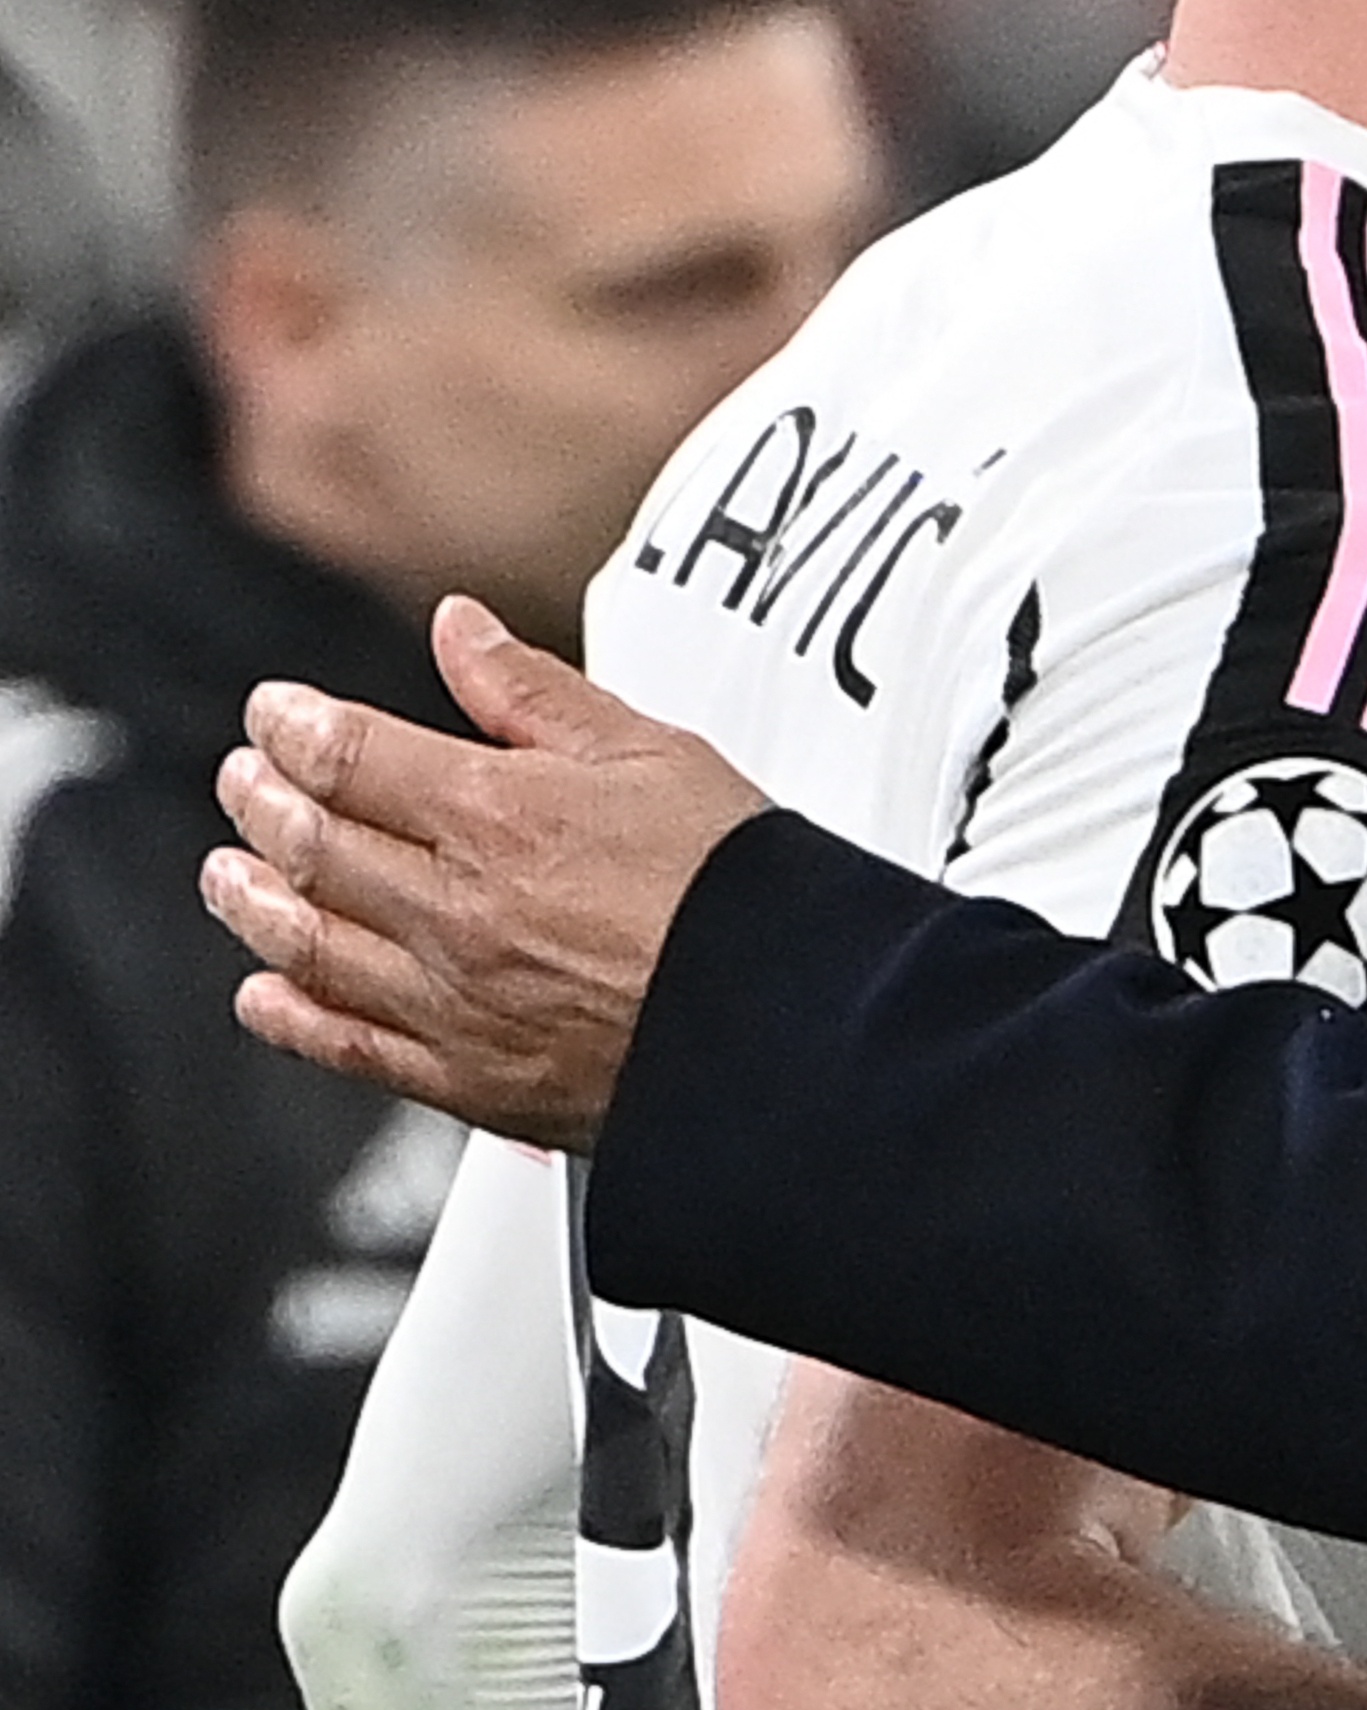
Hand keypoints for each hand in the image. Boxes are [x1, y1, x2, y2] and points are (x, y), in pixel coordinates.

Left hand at [200, 592, 765, 1147]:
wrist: (793, 1024)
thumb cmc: (742, 891)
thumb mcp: (655, 753)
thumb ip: (537, 693)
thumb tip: (461, 631)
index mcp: (500, 814)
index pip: (347, 755)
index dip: (292, 726)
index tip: (276, 713)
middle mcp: (458, 908)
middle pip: (311, 843)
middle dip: (261, 802)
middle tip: (242, 781)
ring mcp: (454, 998)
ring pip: (308, 941)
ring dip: (252, 899)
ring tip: (231, 873)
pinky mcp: (468, 1078)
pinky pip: (345, 1044)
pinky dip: (289, 1015)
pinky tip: (265, 991)